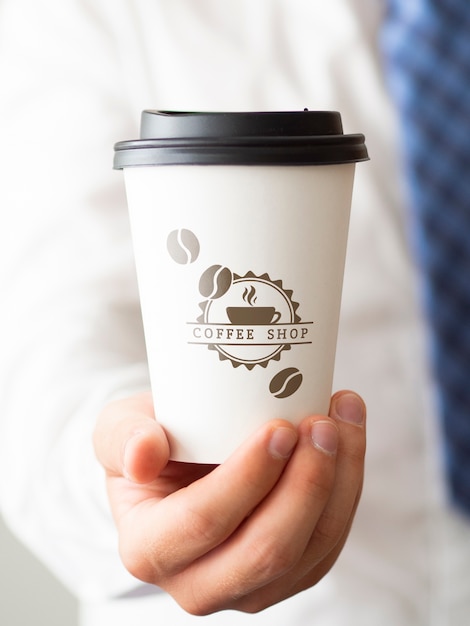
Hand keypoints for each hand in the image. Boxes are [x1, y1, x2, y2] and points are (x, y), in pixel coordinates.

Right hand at [93, 390, 365, 614]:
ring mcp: (249, 587)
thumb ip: (124, 437)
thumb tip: (144, 454)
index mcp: (150, 548)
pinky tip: (347, 438)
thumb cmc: (152, 442)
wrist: (179, 463)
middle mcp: (198, 583)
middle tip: (321, 423)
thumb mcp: (119, 428)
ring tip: (342, 419)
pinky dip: (347, 486)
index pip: (204, 521)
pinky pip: (330, 541)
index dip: (248, 477)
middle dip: (305, 483)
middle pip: (267, 549)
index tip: (280, 427)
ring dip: (338, 480)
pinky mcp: (288, 574)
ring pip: (311, 549)